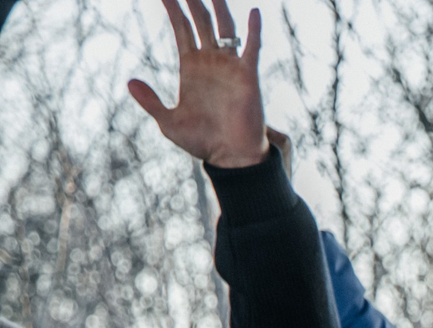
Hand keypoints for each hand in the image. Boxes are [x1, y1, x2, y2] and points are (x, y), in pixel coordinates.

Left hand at [128, 0, 268, 169]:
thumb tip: (130, 81)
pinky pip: (252, 48)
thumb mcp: (168, 122)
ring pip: (224, 28)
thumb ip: (150, 101)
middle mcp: (211, 62)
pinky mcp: (248, 77)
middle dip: (193, 0)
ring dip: (218, 6)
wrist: (231, 158)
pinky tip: (253, 11)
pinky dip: (254, 30)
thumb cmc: (202, 143)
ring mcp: (231, 67)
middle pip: (201, 21)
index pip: (182, 28)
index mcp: (191, 67)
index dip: (173, 9)